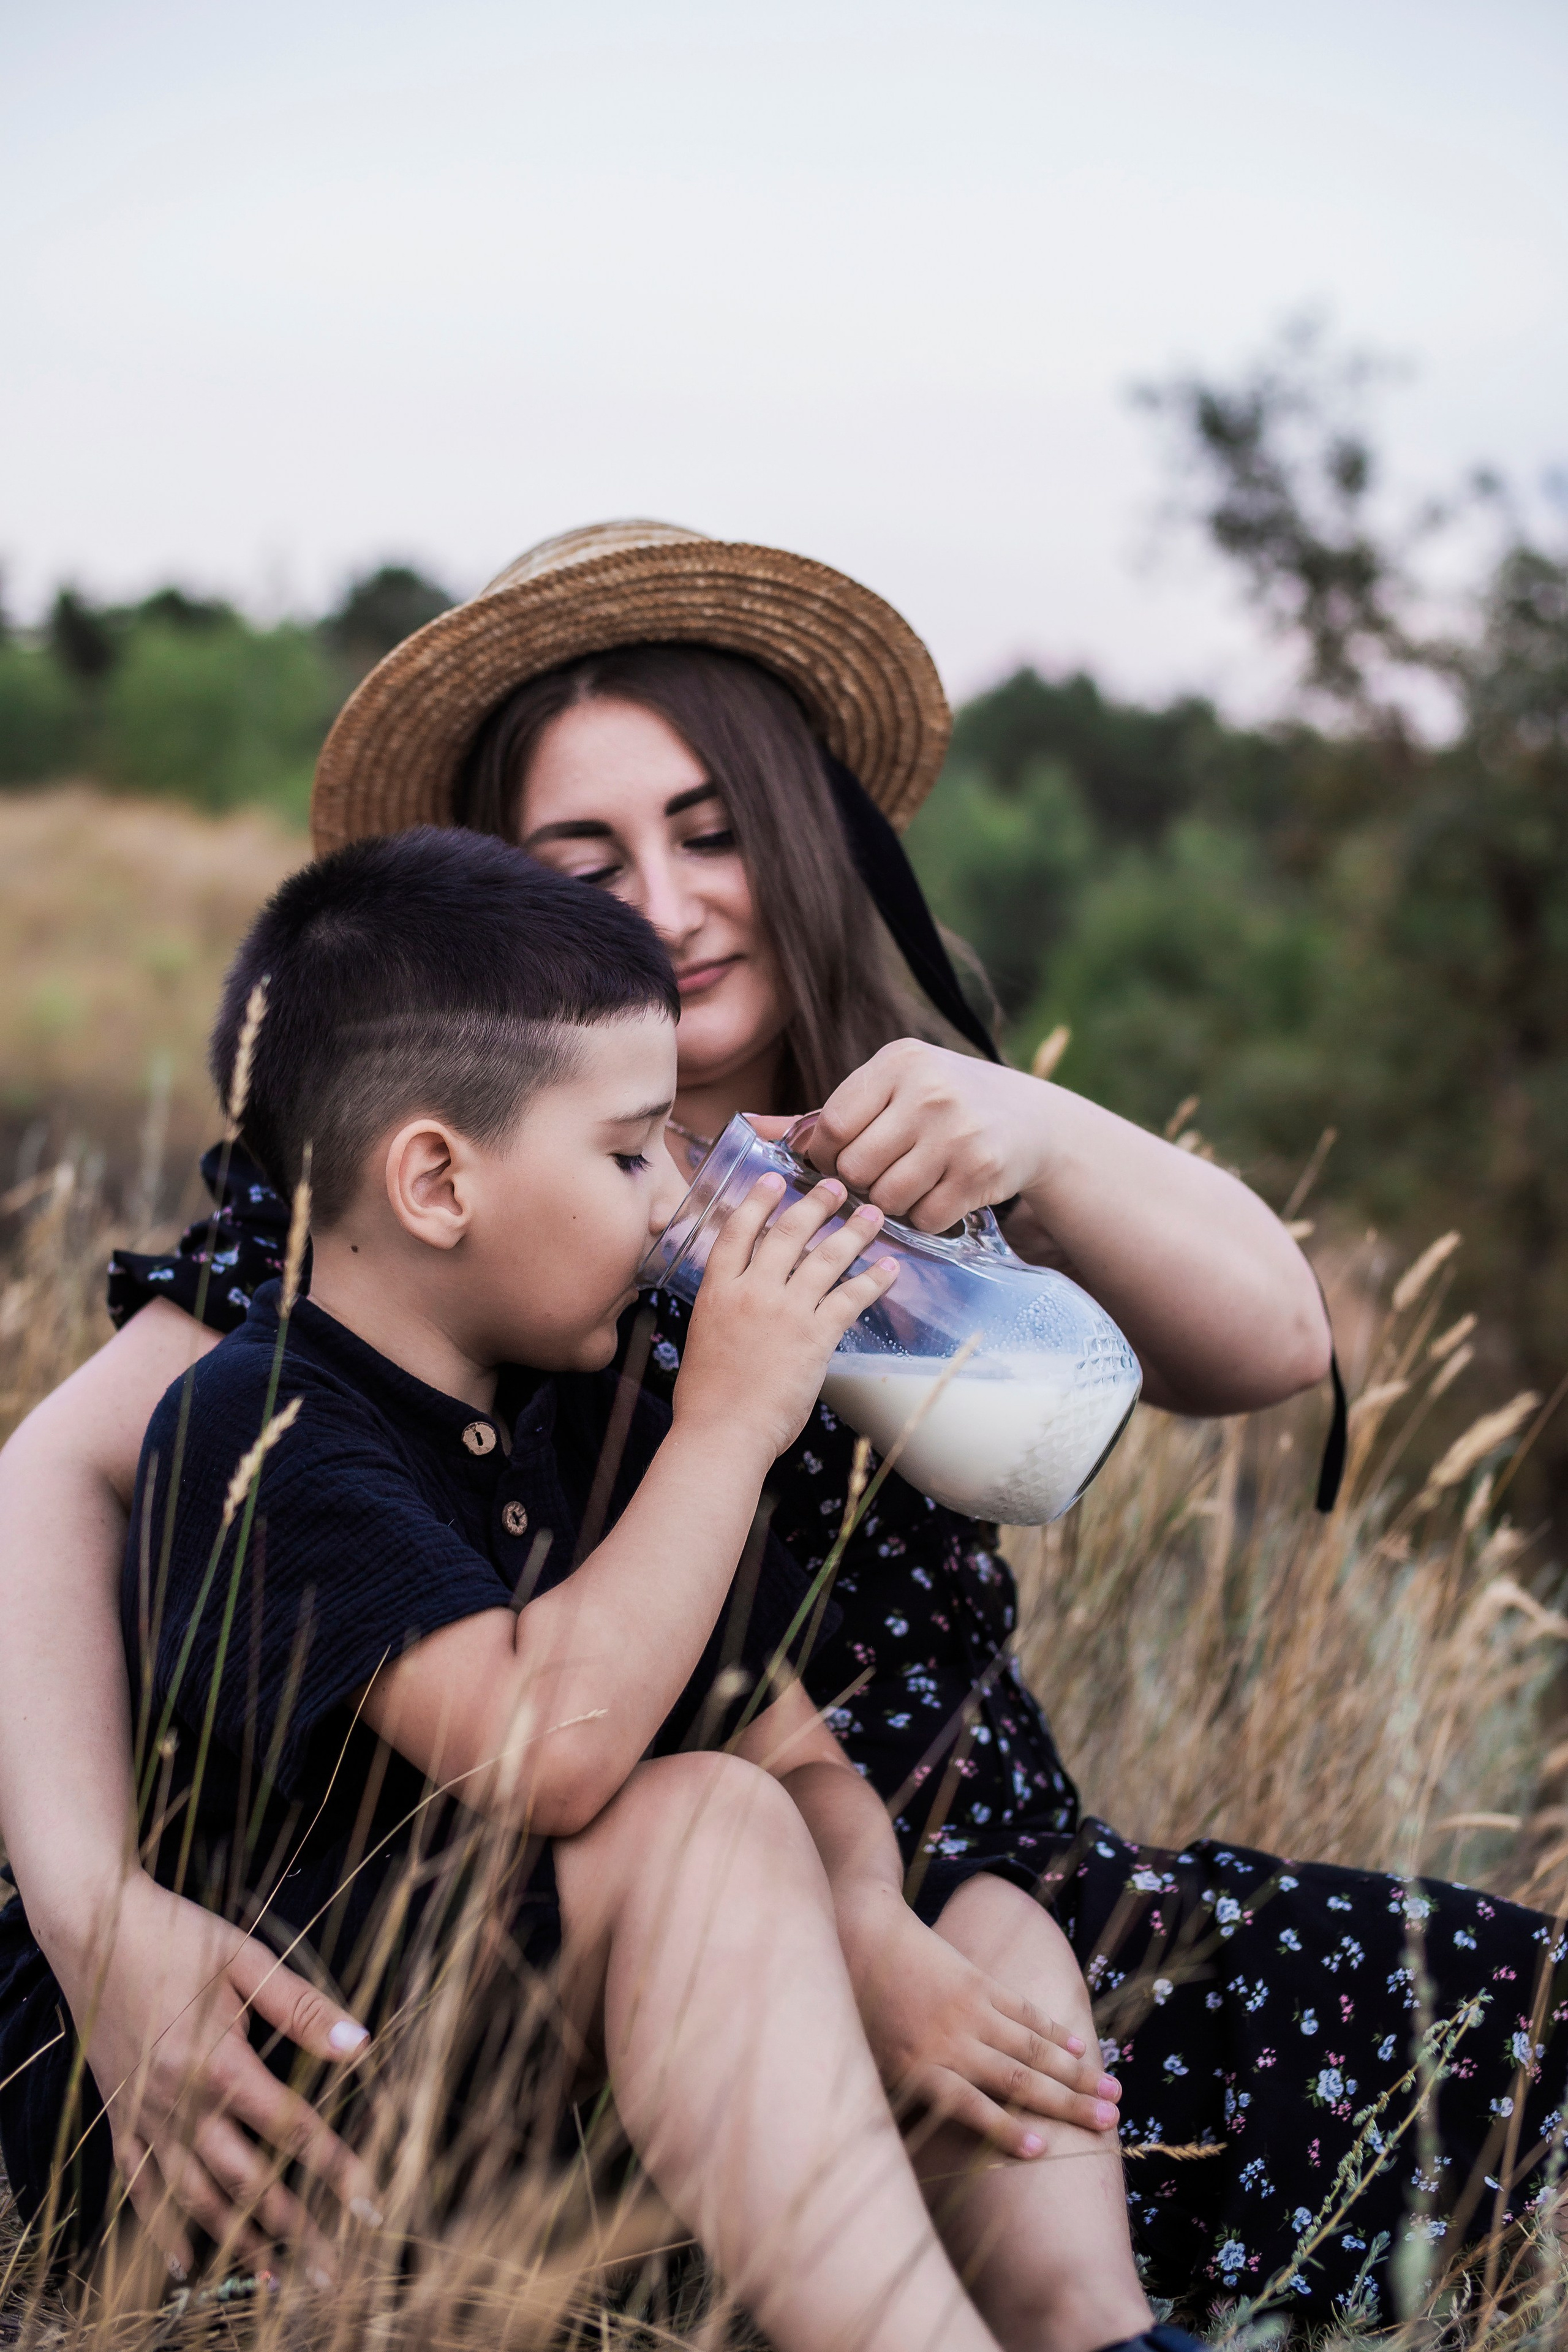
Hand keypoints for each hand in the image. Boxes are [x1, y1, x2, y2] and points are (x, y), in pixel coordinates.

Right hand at [60, 1871, 378, 2280]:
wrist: (94, 1927)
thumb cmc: (177, 1935)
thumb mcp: (248, 1959)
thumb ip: (304, 2008)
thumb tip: (361, 2045)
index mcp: (218, 2062)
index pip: (291, 2128)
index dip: (335, 2167)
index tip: (369, 2202)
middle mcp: (179, 2101)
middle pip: (245, 2179)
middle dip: (292, 2226)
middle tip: (330, 2269)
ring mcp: (144, 2114)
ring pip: (193, 2196)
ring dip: (234, 2240)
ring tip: (273, 2278)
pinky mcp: (119, 2114)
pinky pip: (139, 2185)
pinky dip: (161, 2227)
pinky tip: (182, 2262)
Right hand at [674, 1174, 896, 1459]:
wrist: (723, 1431)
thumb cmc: (707, 1396)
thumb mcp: (704, 1336)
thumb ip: (724, 1308)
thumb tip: (742, 1294)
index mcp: (717, 1290)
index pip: (738, 1231)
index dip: (758, 1201)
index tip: (774, 1179)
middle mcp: (752, 1291)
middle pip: (787, 1232)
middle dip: (816, 1204)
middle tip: (836, 1186)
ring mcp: (785, 1311)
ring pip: (825, 1257)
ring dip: (854, 1232)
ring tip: (873, 1215)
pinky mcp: (815, 1336)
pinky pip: (850, 1298)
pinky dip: (873, 1281)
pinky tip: (889, 1269)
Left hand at [792, 1040, 1054, 1233]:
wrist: (1030, 1118)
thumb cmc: (941, 1102)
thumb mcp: (889, 1088)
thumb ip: (822, 1113)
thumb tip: (750, 1126)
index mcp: (898, 1062)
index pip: (831, 1125)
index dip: (822, 1155)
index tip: (834, 1160)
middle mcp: (929, 1092)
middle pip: (854, 1167)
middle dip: (855, 1183)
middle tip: (873, 1176)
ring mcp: (958, 1133)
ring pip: (886, 1198)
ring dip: (887, 1204)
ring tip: (903, 1184)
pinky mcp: (982, 1172)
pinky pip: (924, 1217)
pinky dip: (922, 1218)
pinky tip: (934, 1195)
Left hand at [842, 1895, 1119, 2156]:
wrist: (861, 1933)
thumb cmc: (857, 2010)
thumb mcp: (867, 2064)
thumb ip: (896, 2103)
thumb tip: (908, 2153)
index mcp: (918, 2067)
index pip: (968, 2106)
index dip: (1004, 2130)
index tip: (1041, 2151)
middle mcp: (950, 2041)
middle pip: (1017, 2080)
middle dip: (1067, 2105)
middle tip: (1110, 2125)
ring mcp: (970, 2009)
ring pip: (1031, 2046)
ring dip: (1075, 2072)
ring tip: (1114, 2094)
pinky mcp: (979, 1981)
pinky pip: (1023, 2009)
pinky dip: (1052, 2029)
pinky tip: (1078, 2046)